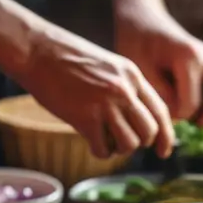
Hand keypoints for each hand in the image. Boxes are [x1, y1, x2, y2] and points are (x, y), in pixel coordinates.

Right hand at [22, 21, 174, 158]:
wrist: (37, 50)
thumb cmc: (67, 59)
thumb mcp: (108, 67)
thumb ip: (125, 89)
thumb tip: (136, 121)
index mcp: (132, 76)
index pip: (161, 111)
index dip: (166, 136)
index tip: (164, 151)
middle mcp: (124, 90)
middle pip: (149, 131)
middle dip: (140, 143)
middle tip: (123, 142)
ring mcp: (106, 104)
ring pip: (130, 143)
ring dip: (118, 148)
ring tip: (104, 138)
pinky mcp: (86, 118)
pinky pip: (104, 149)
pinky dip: (99, 151)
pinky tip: (90, 142)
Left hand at [114, 0, 202, 123]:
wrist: (142, 18)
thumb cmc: (136, 44)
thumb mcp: (142, 74)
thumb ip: (162, 97)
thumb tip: (182, 116)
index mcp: (188, 59)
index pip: (191, 104)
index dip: (177, 116)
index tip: (162, 111)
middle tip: (193, 123)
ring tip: (193, 116)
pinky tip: (190, 104)